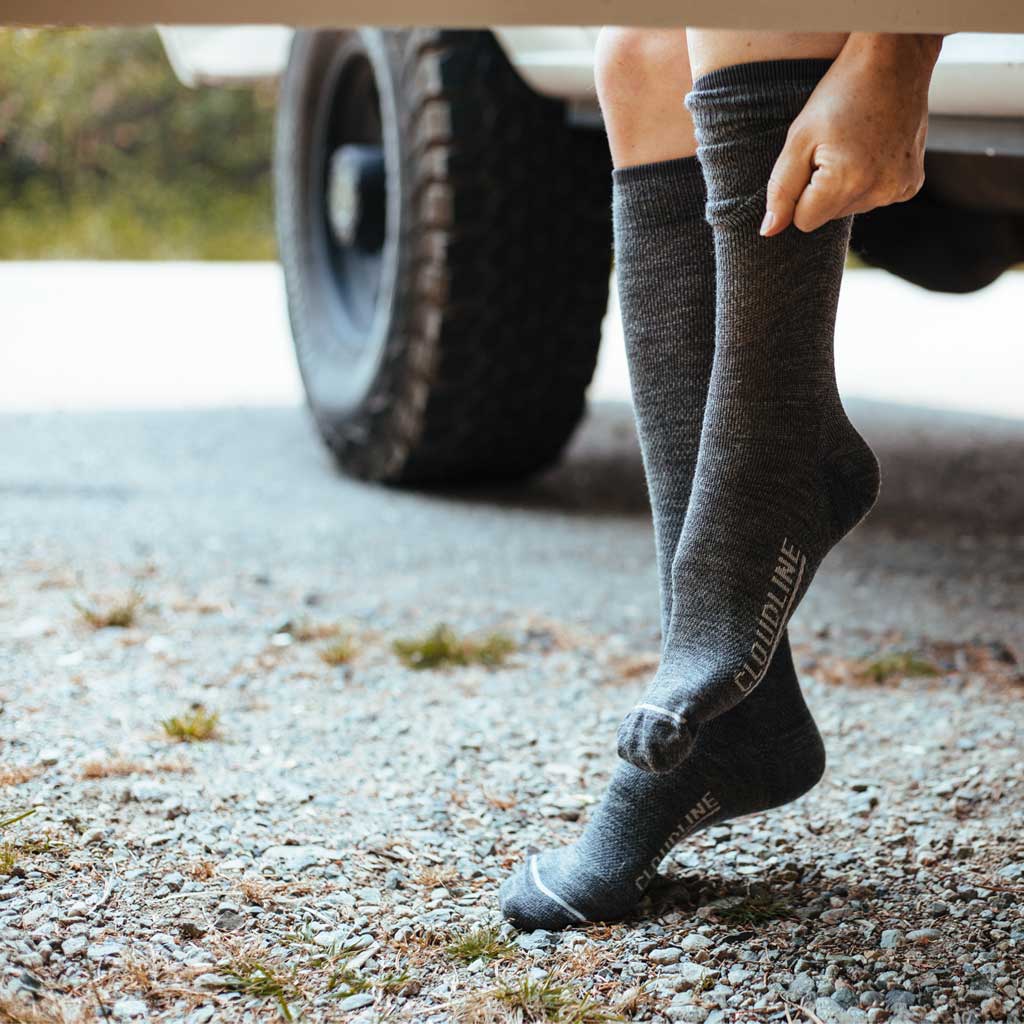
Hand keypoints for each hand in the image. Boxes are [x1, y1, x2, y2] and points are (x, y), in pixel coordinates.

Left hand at [761, 33, 942, 236]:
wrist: (894, 59)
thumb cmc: (841, 93)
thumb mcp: (799, 139)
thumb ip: (780, 189)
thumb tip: (768, 231)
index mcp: (846, 182)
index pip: (803, 221)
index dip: (800, 193)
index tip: (811, 160)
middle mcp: (878, 192)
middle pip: (827, 216)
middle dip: (822, 188)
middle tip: (835, 146)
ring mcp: (899, 189)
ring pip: (850, 209)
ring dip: (845, 184)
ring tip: (855, 144)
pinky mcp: (911, 184)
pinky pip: (874, 198)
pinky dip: (868, 180)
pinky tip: (874, 149)